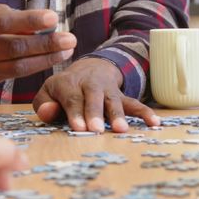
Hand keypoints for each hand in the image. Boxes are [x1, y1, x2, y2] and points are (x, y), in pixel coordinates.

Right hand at [0, 4, 76, 83]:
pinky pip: (15, 74)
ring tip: (67, 50)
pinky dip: (35, 66)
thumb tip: (38, 25)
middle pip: (14, 49)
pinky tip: (52, 58)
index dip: (29, 20)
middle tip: (70, 39)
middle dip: (45, 44)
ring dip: (46, 59)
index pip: (3, 23)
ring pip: (17, 67)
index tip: (53, 17)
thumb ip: (7, 16)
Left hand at [32, 58, 158, 132]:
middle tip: (96, 130)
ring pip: (114, 100)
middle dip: (95, 113)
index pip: (72, 98)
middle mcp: (90, 84)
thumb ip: (44, 104)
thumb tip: (49, 112)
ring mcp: (108, 90)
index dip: (75, 112)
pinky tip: (154, 123)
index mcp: (68, 84)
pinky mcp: (121, 96)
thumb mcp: (48, 92)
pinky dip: (145, 112)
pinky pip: (135, 103)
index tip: (78, 127)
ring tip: (121, 130)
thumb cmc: (64, 89)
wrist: (90, 68)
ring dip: (118, 114)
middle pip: (93, 97)